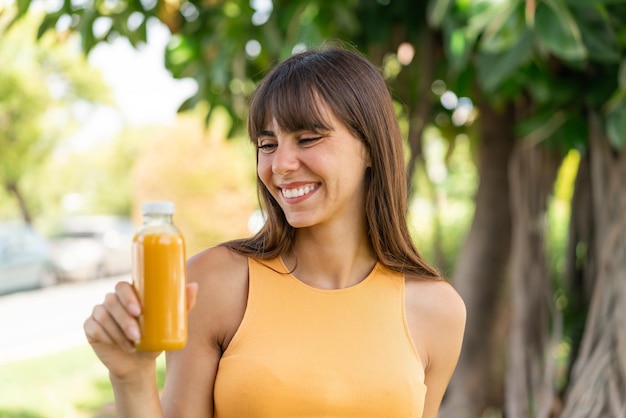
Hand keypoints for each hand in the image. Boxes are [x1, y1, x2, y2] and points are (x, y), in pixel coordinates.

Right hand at [84, 280, 198, 379]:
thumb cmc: (155, 338)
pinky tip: (119, 345)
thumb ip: (182, 305)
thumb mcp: (170, 324)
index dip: (127, 296)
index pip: (122, 286)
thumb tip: (194, 286)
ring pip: (103, 316)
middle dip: (124, 318)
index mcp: (128, 294)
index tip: (138, 310)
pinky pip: (94, 328)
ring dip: (118, 330)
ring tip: (133, 343)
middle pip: (112, 301)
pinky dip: (107, 337)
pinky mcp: (91, 328)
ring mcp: (100, 314)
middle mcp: (112, 301)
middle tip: (137, 333)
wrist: (138, 363)